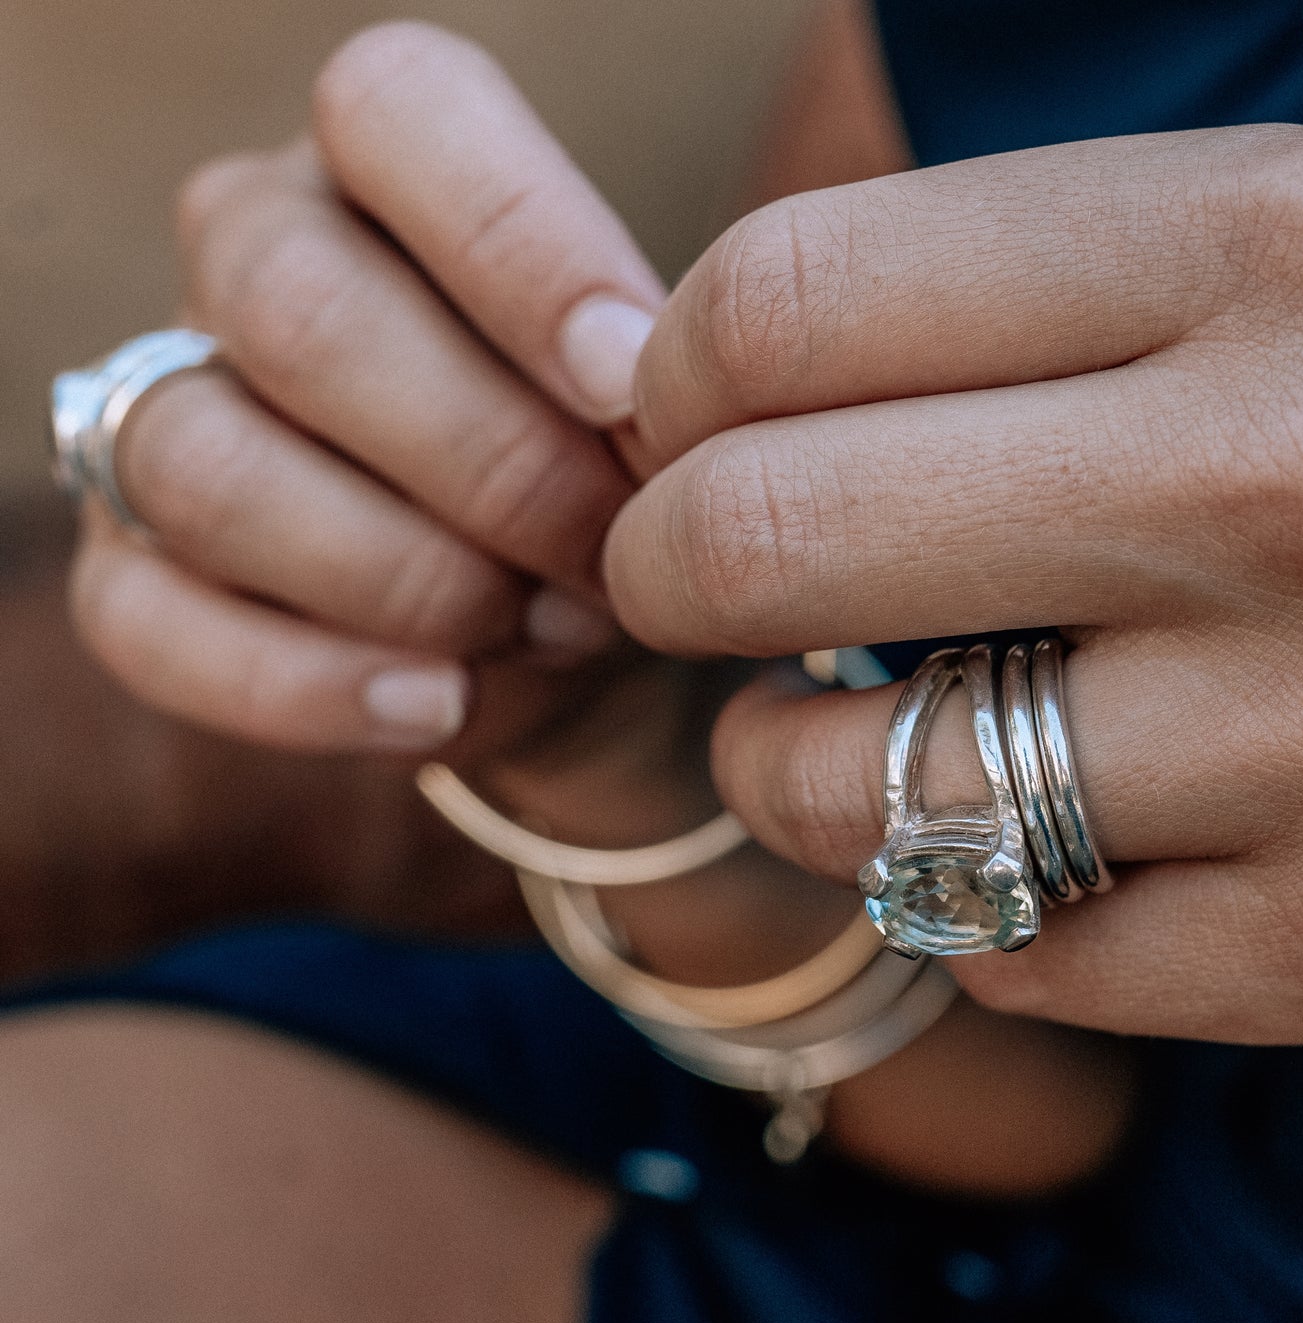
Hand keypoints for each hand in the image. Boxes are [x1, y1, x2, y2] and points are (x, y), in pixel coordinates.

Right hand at [69, 22, 667, 766]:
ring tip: (544, 633)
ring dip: (406, 580)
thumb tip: (638, 422)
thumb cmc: (606, 486)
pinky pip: (155, 627)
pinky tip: (440, 708)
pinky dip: (315, 688)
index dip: (520, 249)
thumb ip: (637, 394)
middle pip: (295, 310)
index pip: (396, 112)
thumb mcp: (649, 424)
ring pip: (208, 468)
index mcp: (382, 171)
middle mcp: (249, 259)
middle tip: (606, 551)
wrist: (558, 640)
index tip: (626, 385)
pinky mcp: (131, 573)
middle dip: (486, 463)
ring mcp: (166, 413)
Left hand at [605, 125, 1302, 1043]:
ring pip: (850, 796)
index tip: (686, 436)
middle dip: (666, 575)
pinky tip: (1048, 842)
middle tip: (701, 588)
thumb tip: (686, 407)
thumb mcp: (1260, 258)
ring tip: (851, 733)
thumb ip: (980, 302)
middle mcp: (1298, 489)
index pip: (783, 303)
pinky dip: (974, 904)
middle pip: (758, 540)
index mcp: (1256, 253)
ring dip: (788, 769)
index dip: (670, 387)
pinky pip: (998, 956)